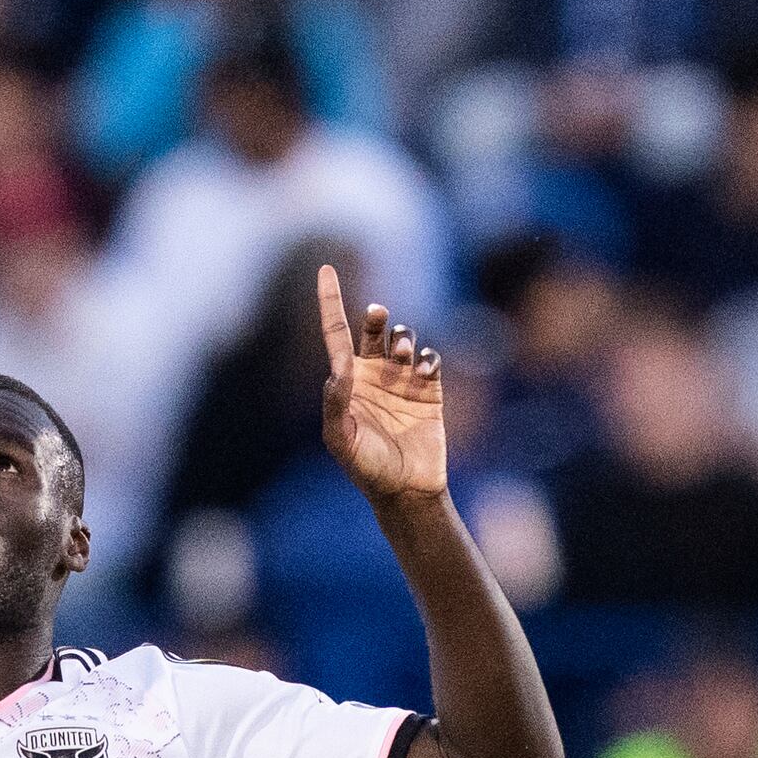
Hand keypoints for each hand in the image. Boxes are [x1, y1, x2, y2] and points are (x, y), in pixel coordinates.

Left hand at [316, 264, 445, 500]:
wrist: (407, 490)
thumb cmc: (366, 468)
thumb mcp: (341, 441)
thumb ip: (335, 407)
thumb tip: (337, 372)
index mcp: (346, 381)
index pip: (336, 332)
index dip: (329, 300)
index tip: (325, 267)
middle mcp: (373, 375)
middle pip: (373, 329)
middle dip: (376, 317)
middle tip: (379, 315)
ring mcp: (402, 380)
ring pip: (404, 339)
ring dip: (405, 338)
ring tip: (405, 355)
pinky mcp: (430, 390)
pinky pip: (431, 358)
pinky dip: (429, 357)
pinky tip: (425, 370)